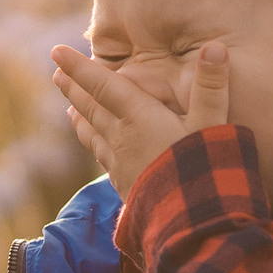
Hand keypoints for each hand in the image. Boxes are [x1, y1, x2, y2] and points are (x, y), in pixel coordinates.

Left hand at [50, 41, 230, 197]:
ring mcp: (120, 164)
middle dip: (74, 89)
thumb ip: (211, 86)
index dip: (79, 67)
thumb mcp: (212, 125)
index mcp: (139, 117)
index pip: (103, 85)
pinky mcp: (125, 186)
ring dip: (80, 118)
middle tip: (57, 74)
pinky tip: (98, 150)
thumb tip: (215, 46)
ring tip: (70, 110)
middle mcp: (122, 138)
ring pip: (92, 134)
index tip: (56, 52)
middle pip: (91, 108)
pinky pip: (102, 158)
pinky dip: (94, 145)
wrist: (190, 225)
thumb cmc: (203, 170)